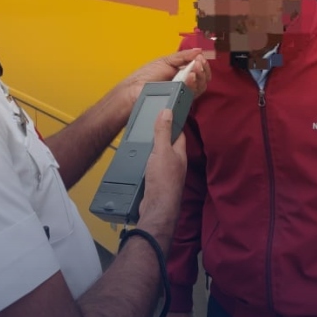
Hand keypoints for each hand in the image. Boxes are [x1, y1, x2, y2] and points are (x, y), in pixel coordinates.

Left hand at [125, 47, 209, 99]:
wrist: (134, 89)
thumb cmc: (146, 75)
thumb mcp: (165, 61)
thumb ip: (182, 56)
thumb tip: (199, 50)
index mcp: (182, 73)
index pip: (200, 70)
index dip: (203, 64)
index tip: (200, 57)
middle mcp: (185, 84)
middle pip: (203, 79)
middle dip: (203, 69)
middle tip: (198, 63)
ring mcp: (183, 93)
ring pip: (201, 87)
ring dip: (200, 75)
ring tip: (194, 68)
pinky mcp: (179, 100)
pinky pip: (192, 94)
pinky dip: (193, 84)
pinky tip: (189, 77)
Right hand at [135, 108, 186, 240]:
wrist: (157, 206)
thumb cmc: (163, 179)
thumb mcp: (161, 151)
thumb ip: (163, 132)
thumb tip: (167, 111)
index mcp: (179, 153)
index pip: (178, 134)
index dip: (173, 124)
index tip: (165, 115)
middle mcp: (175, 163)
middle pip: (168, 146)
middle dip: (160, 137)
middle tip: (148, 128)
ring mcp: (166, 173)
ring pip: (159, 157)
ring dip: (151, 151)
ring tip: (140, 143)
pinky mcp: (156, 182)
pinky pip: (151, 168)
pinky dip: (144, 163)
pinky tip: (137, 163)